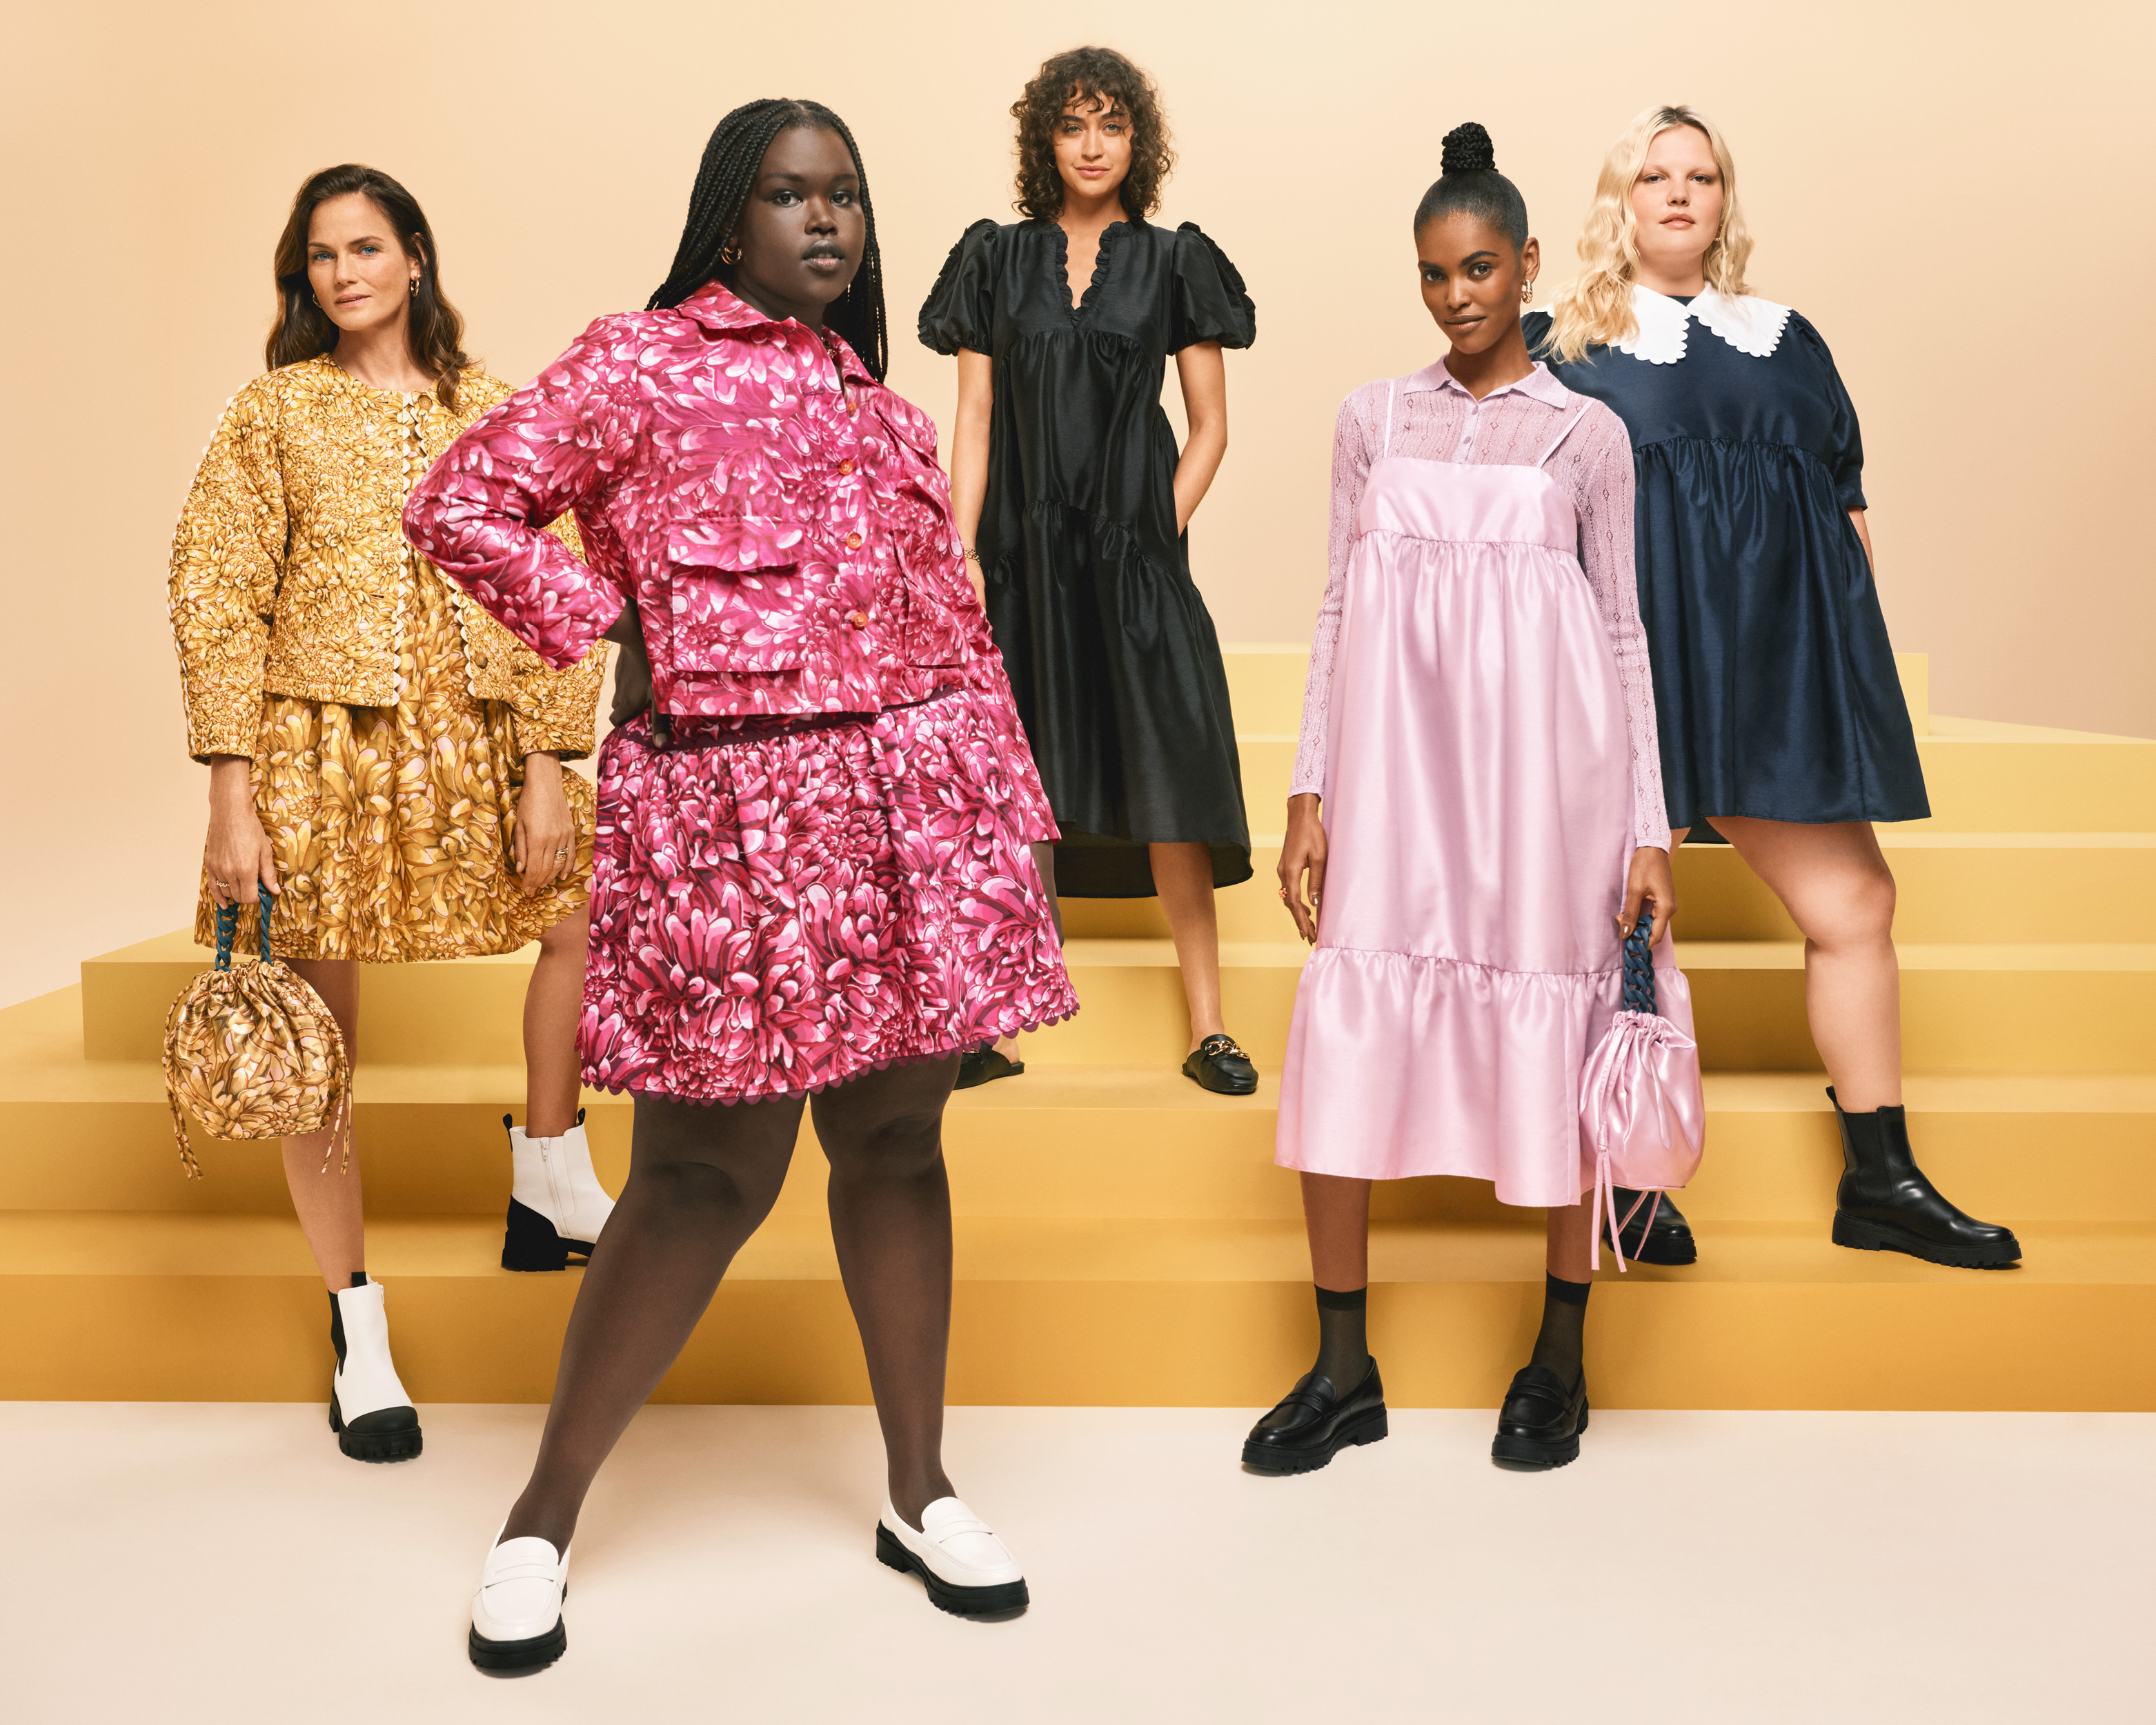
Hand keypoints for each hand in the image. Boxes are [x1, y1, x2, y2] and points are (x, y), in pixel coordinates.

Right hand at [204, 755, 277, 909]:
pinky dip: (218, 896)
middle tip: (256, 887)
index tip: (263, 893)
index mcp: (245, 869)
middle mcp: (229, 872)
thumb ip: (268, 874)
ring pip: (226, 892)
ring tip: (244, 885)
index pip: (249, 897)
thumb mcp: (264, 850)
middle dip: (248, 895)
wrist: (230, 813)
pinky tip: (223, 903)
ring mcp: (217, 868)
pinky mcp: (209, 863)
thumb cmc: (249, 828)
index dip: (257, 898)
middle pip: (238, 896)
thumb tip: (274, 891)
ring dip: (236, 893)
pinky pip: (212, 886)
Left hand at [514, 754, 574, 893]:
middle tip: (532, 889)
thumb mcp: (519, 825)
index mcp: (537, 839)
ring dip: (550, 877)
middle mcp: (552, 840)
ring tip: (543, 884)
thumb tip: (521, 869)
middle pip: (547, 869)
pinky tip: (562, 876)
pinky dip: (567, 867)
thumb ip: (520, 848)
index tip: (525, 888)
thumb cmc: (528, 803)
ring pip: (559, 864)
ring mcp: (564, 837)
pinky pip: (570, 854)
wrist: (546, 785)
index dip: (530, 881)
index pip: (534, 868)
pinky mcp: (570, 832)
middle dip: (538, 882)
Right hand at [1277, 793, 1327, 944]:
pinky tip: (1304, 907)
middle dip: (1300, 921)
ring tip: (1308, 926)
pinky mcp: (1286, 866)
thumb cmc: (1313, 834)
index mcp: (1291, 872)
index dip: (1302, 920)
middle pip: (1290, 903)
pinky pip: (1289, 889)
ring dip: (1298, 912)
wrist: (1300, 817)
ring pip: (1289, 897)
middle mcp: (1283, 873)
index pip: (1295, 903)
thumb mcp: (1320, 858)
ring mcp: (1283, 870)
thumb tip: (1314, 903)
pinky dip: (1296, 901)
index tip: (1309, 933)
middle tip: (1310, 936)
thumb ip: (1316, 881)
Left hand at [1617, 845, 1676, 947]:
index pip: (1655, 936)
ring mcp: (1667, 904)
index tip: (1628, 950)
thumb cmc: (1645, 865)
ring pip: (1652, 923)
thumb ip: (1630, 913)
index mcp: (1666, 908)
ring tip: (1621, 918)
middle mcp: (1670, 909)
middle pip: (1654, 931)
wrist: (1653, 847)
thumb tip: (1625, 933)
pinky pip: (1652, 915)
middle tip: (1619, 928)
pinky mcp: (1662, 900)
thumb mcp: (1634, 890)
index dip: (1642, 945)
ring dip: (1636, 924)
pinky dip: (1640, 917)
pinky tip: (1628, 913)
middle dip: (1636, 933)